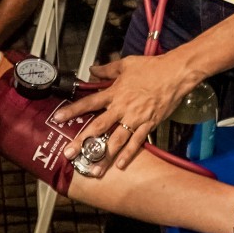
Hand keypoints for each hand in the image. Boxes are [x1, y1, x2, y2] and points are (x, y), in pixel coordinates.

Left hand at [54, 53, 199, 171]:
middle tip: (70, 153)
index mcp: (115, 92)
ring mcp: (135, 118)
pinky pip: (137, 142)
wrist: (175, 74)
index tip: (58, 118)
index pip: (89, 102)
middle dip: (83, 141)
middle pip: (98, 126)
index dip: (72, 110)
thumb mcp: (126, 64)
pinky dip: (128, 154)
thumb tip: (93, 70)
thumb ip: (107, 69)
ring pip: (116, 140)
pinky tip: (119, 165)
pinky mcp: (148, 124)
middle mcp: (122, 107)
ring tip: (93, 168)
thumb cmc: (151, 67)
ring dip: (104, 155)